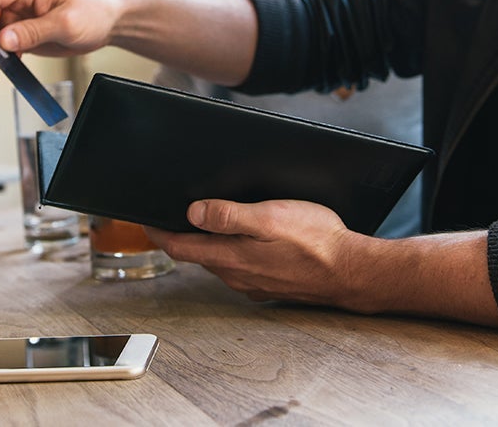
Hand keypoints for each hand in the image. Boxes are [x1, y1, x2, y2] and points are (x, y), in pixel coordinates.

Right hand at [0, 0, 122, 56]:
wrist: (110, 20)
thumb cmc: (93, 12)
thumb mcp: (66, 23)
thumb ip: (33, 31)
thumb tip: (2, 40)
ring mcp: (18, 15)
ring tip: (9, 59)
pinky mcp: (22, 31)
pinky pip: (1, 42)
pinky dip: (1, 53)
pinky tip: (17, 60)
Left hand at [147, 199, 369, 305]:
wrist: (353, 272)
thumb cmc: (316, 242)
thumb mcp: (270, 218)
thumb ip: (229, 216)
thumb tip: (192, 213)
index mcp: (231, 257)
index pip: (179, 247)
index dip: (158, 231)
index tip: (144, 218)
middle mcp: (237, 275)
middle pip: (196, 253)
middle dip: (180, 233)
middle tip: (169, 212)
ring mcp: (253, 283)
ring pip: (218, 260)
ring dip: (207, 242)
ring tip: (202, 220)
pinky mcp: (269, 284)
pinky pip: (240, 265)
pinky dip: (231, 250)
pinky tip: (242, 237)